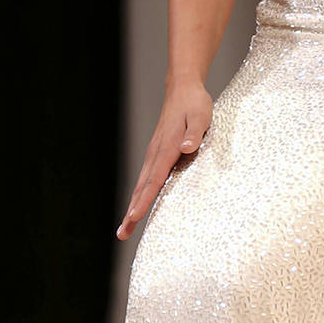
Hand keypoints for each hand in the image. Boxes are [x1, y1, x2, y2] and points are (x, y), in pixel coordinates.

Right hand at [118, 82, 212, 238]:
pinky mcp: (157, 153)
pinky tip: (138, 205)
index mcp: (167, 148)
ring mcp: (154, 153)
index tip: (135, 217)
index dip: (145, 200)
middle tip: (122, 234)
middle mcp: (156, 153)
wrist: (183, 88)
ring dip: (133, 206)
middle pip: (142, 188)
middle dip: (132, 212)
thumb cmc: (195, 104)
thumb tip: (186, 147)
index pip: (155, 180)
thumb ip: (195, 133)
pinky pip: (147, 178)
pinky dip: (140, 194)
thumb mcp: (201, 116)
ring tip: (125, 227)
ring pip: (142, 184)